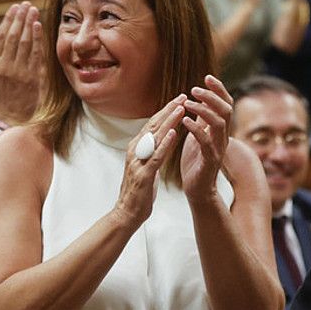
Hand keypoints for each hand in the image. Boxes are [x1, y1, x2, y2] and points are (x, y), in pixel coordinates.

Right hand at [0, 2, 44, 124]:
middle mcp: (5, 66)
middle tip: (26, 4)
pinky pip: (36, 53)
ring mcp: (20, 71)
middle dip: (20, 18)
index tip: (14, 8)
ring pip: (25, 42)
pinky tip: (39, 26)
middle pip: (14, 36)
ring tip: (33, 10)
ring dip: (30, 24)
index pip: (1, 36)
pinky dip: (38, 39)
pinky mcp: (33, 76)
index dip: (8, 20)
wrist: (12, 116)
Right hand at [113, 96, 186, 228]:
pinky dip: (165, 143)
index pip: (153, 124)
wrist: (127, 213)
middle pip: (153, 125)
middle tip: (183, 96)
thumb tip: (164, 136)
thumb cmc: (139, 190)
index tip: (180, 99)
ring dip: (168, 121)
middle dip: (169, 110)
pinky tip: (173, 133)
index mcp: (137, 147)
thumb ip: (153, 150)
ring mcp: (138, 162)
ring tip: (181, 108)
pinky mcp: (143, 174)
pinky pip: (156, 156)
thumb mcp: (147, 165)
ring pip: (154, 137)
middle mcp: (135, 150)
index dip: (166, 110)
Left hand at [179, 76, 233, 202]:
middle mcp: (223, 137)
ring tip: (187, 102)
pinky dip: (196, 129)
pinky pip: (206, 141)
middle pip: (226, 110)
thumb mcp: (198, 135)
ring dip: (203, 110)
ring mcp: (218, 148)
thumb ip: (201, 119)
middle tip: (195, 88)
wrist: (196, 189)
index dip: (219, 89)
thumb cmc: (195, 162)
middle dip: (212, 96)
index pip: (225, 104)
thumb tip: (199, 100)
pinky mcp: (210, 160)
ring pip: (219, 123)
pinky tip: (185, 121)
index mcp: (220, 130)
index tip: (207, 77)